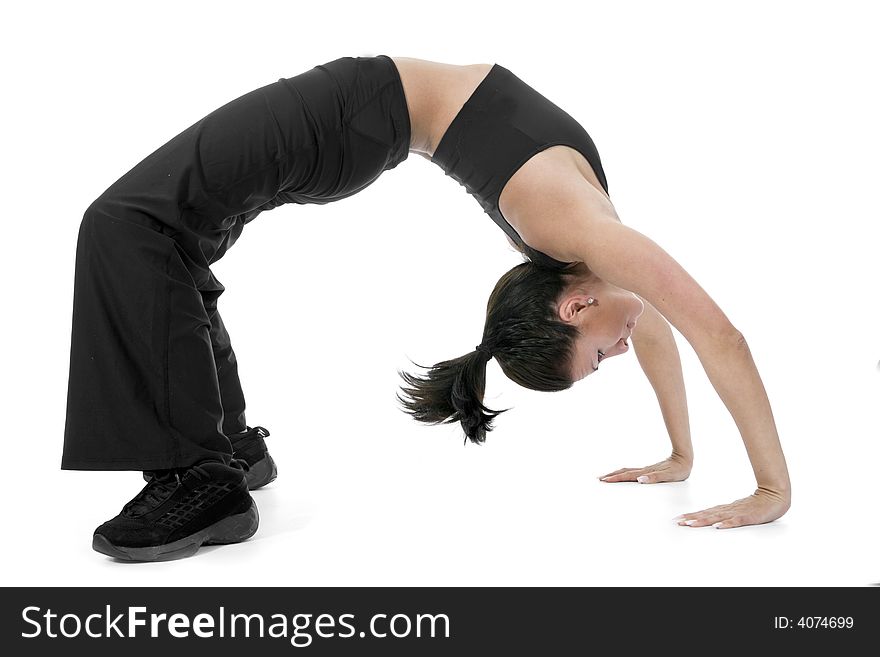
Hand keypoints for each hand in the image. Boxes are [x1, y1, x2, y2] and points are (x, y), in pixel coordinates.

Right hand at [598, 453, 691, 483]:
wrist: (684, 459)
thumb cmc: (678, 469)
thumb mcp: (668, 476)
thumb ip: (654, 478)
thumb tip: (640, 480)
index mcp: (646, 472)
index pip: (627, 475)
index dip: (615, 478)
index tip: (604, 480)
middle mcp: (644, 470)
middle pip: (624, 472)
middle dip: (612, 475)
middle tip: (600, 479)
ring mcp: (646, 469)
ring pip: (627, 471)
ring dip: (616, 474)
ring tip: (607, 476)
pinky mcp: (650, 470)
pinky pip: (633, 471)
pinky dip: (625, 473)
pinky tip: (625, 475)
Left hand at [675, 487, 790, 528]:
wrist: (775, 494)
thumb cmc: (756, 504)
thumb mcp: (737, 510)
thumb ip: (725, 514)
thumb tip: (711, 520)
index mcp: (725, 508)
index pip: (705, 512)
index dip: (691, 515)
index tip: (678, 519)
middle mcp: (728, 510)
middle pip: (707, 515)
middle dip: (692, 519)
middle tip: (678, 522)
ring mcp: (738, 512)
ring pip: (718, 517)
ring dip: (704, 521)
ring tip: (691, 524)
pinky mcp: (749, 516)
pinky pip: (737, 521)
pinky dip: (727, 524)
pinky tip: (718, 526)